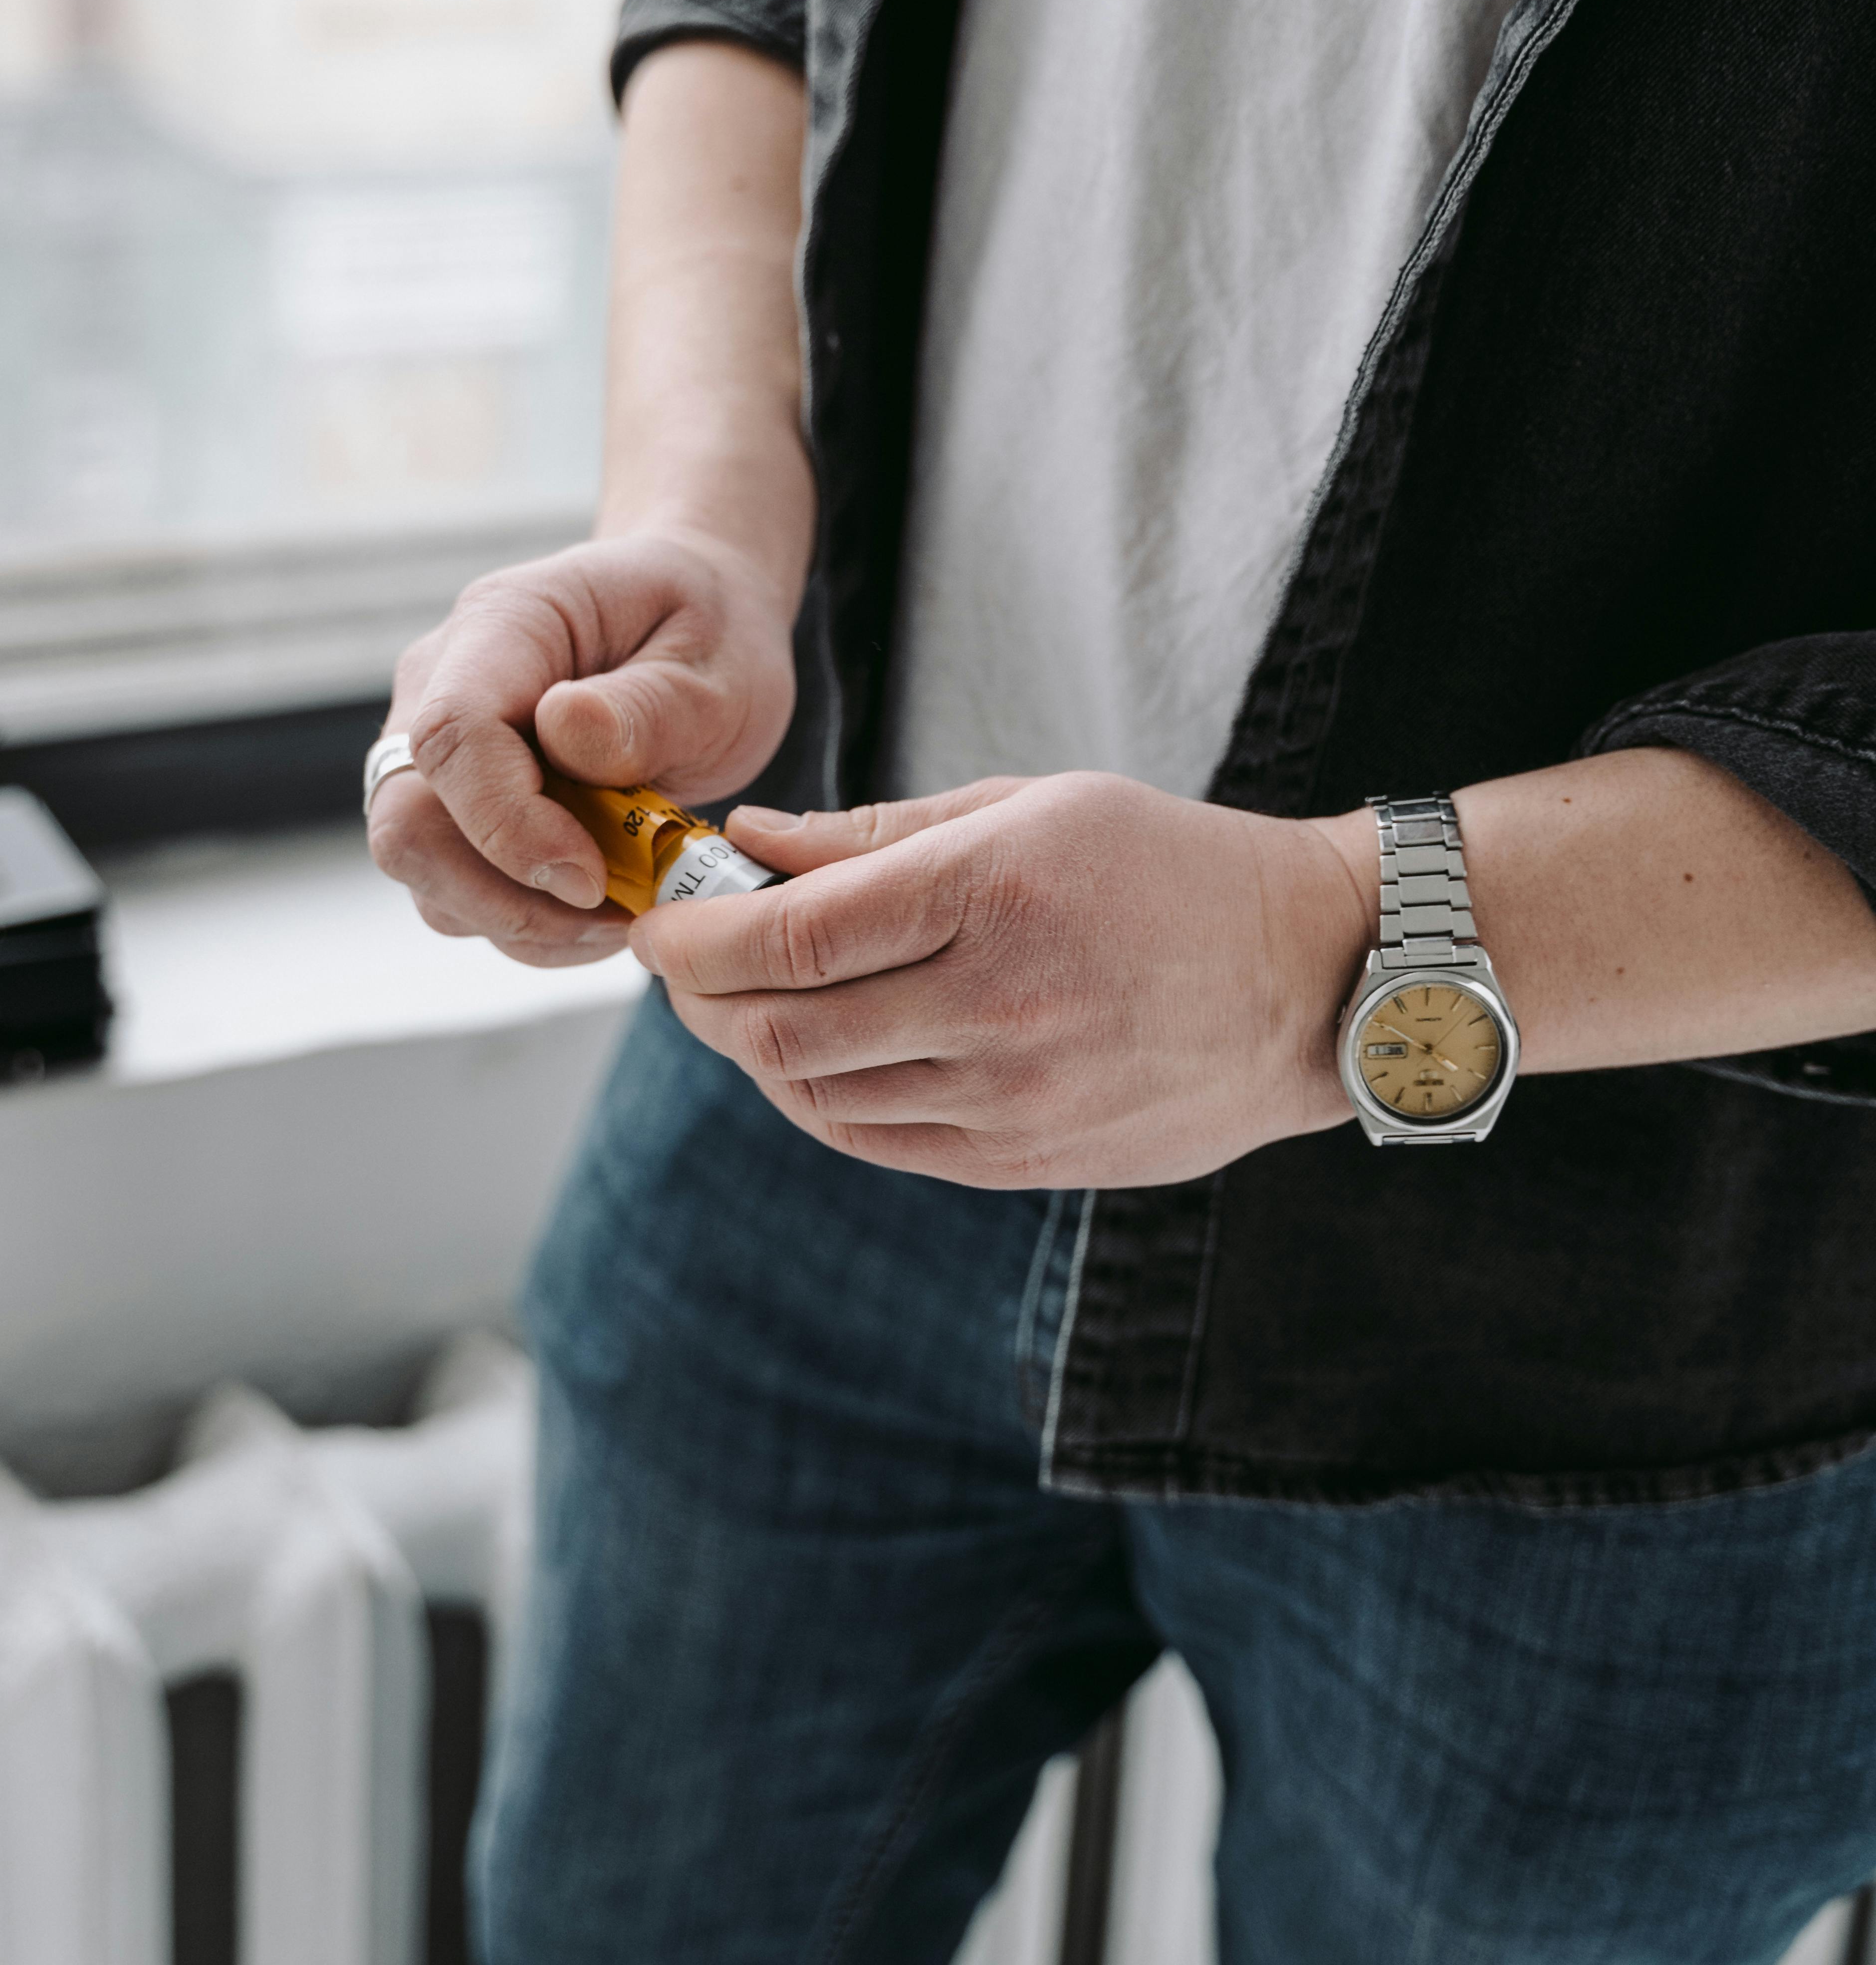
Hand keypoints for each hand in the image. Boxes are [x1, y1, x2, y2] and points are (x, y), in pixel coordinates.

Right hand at [368, 527, 796, 966]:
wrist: (703, 620)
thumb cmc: (711, 629)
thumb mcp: (721, 661)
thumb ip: (650, 704)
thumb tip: (564, 733)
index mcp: (505, 623)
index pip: (452, 733)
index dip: (506, 823)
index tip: (591, 876)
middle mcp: (442, 683)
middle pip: (407, 821)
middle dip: (505, 897)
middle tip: (613, 914)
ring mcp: (439, 750)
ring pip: (425, 872)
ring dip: (522, 920)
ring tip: (623, 909)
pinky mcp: (456, 805)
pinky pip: (460, 891)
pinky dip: (530, 924)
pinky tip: (602, 907)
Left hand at [632, 774, 1374, 1187]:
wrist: (1307, 980)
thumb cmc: (1163, 867)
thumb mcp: (1028, 805)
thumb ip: (877, 834)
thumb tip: (747, 843)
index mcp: (991, 894)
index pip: (788, 940)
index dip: (693, 939)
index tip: (657, 923)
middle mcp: (995, 1005)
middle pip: (780, 1029)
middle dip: (699, 999)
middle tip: (681, 965)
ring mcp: (1013, 1097)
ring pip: (815, 1096)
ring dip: (751, 1051)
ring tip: (743, 1003)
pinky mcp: (1026, 1159)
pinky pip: (876, 1141)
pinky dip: (816, 1099)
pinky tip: (811, 1055)